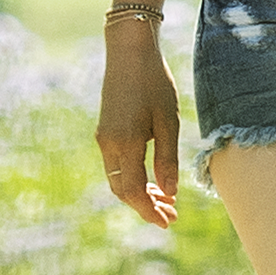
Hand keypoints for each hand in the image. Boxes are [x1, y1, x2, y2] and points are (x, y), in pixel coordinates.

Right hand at [93, 25, 184, 228]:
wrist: (129, 52)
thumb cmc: (154, 83)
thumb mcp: (168, 121)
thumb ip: (167, 158)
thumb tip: (170, 192)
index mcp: (124, 143)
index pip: (133, 191)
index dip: (149, 210)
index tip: (168, 223)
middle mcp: (108, 145)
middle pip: (122, 189)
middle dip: (145, 206)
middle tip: (171, 216)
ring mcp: (104, 138)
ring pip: (118, 178)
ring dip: (140, 193)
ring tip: (166, 201)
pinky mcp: (106, 131)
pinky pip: (116, 165)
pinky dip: (133, 178)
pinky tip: (152, 180)